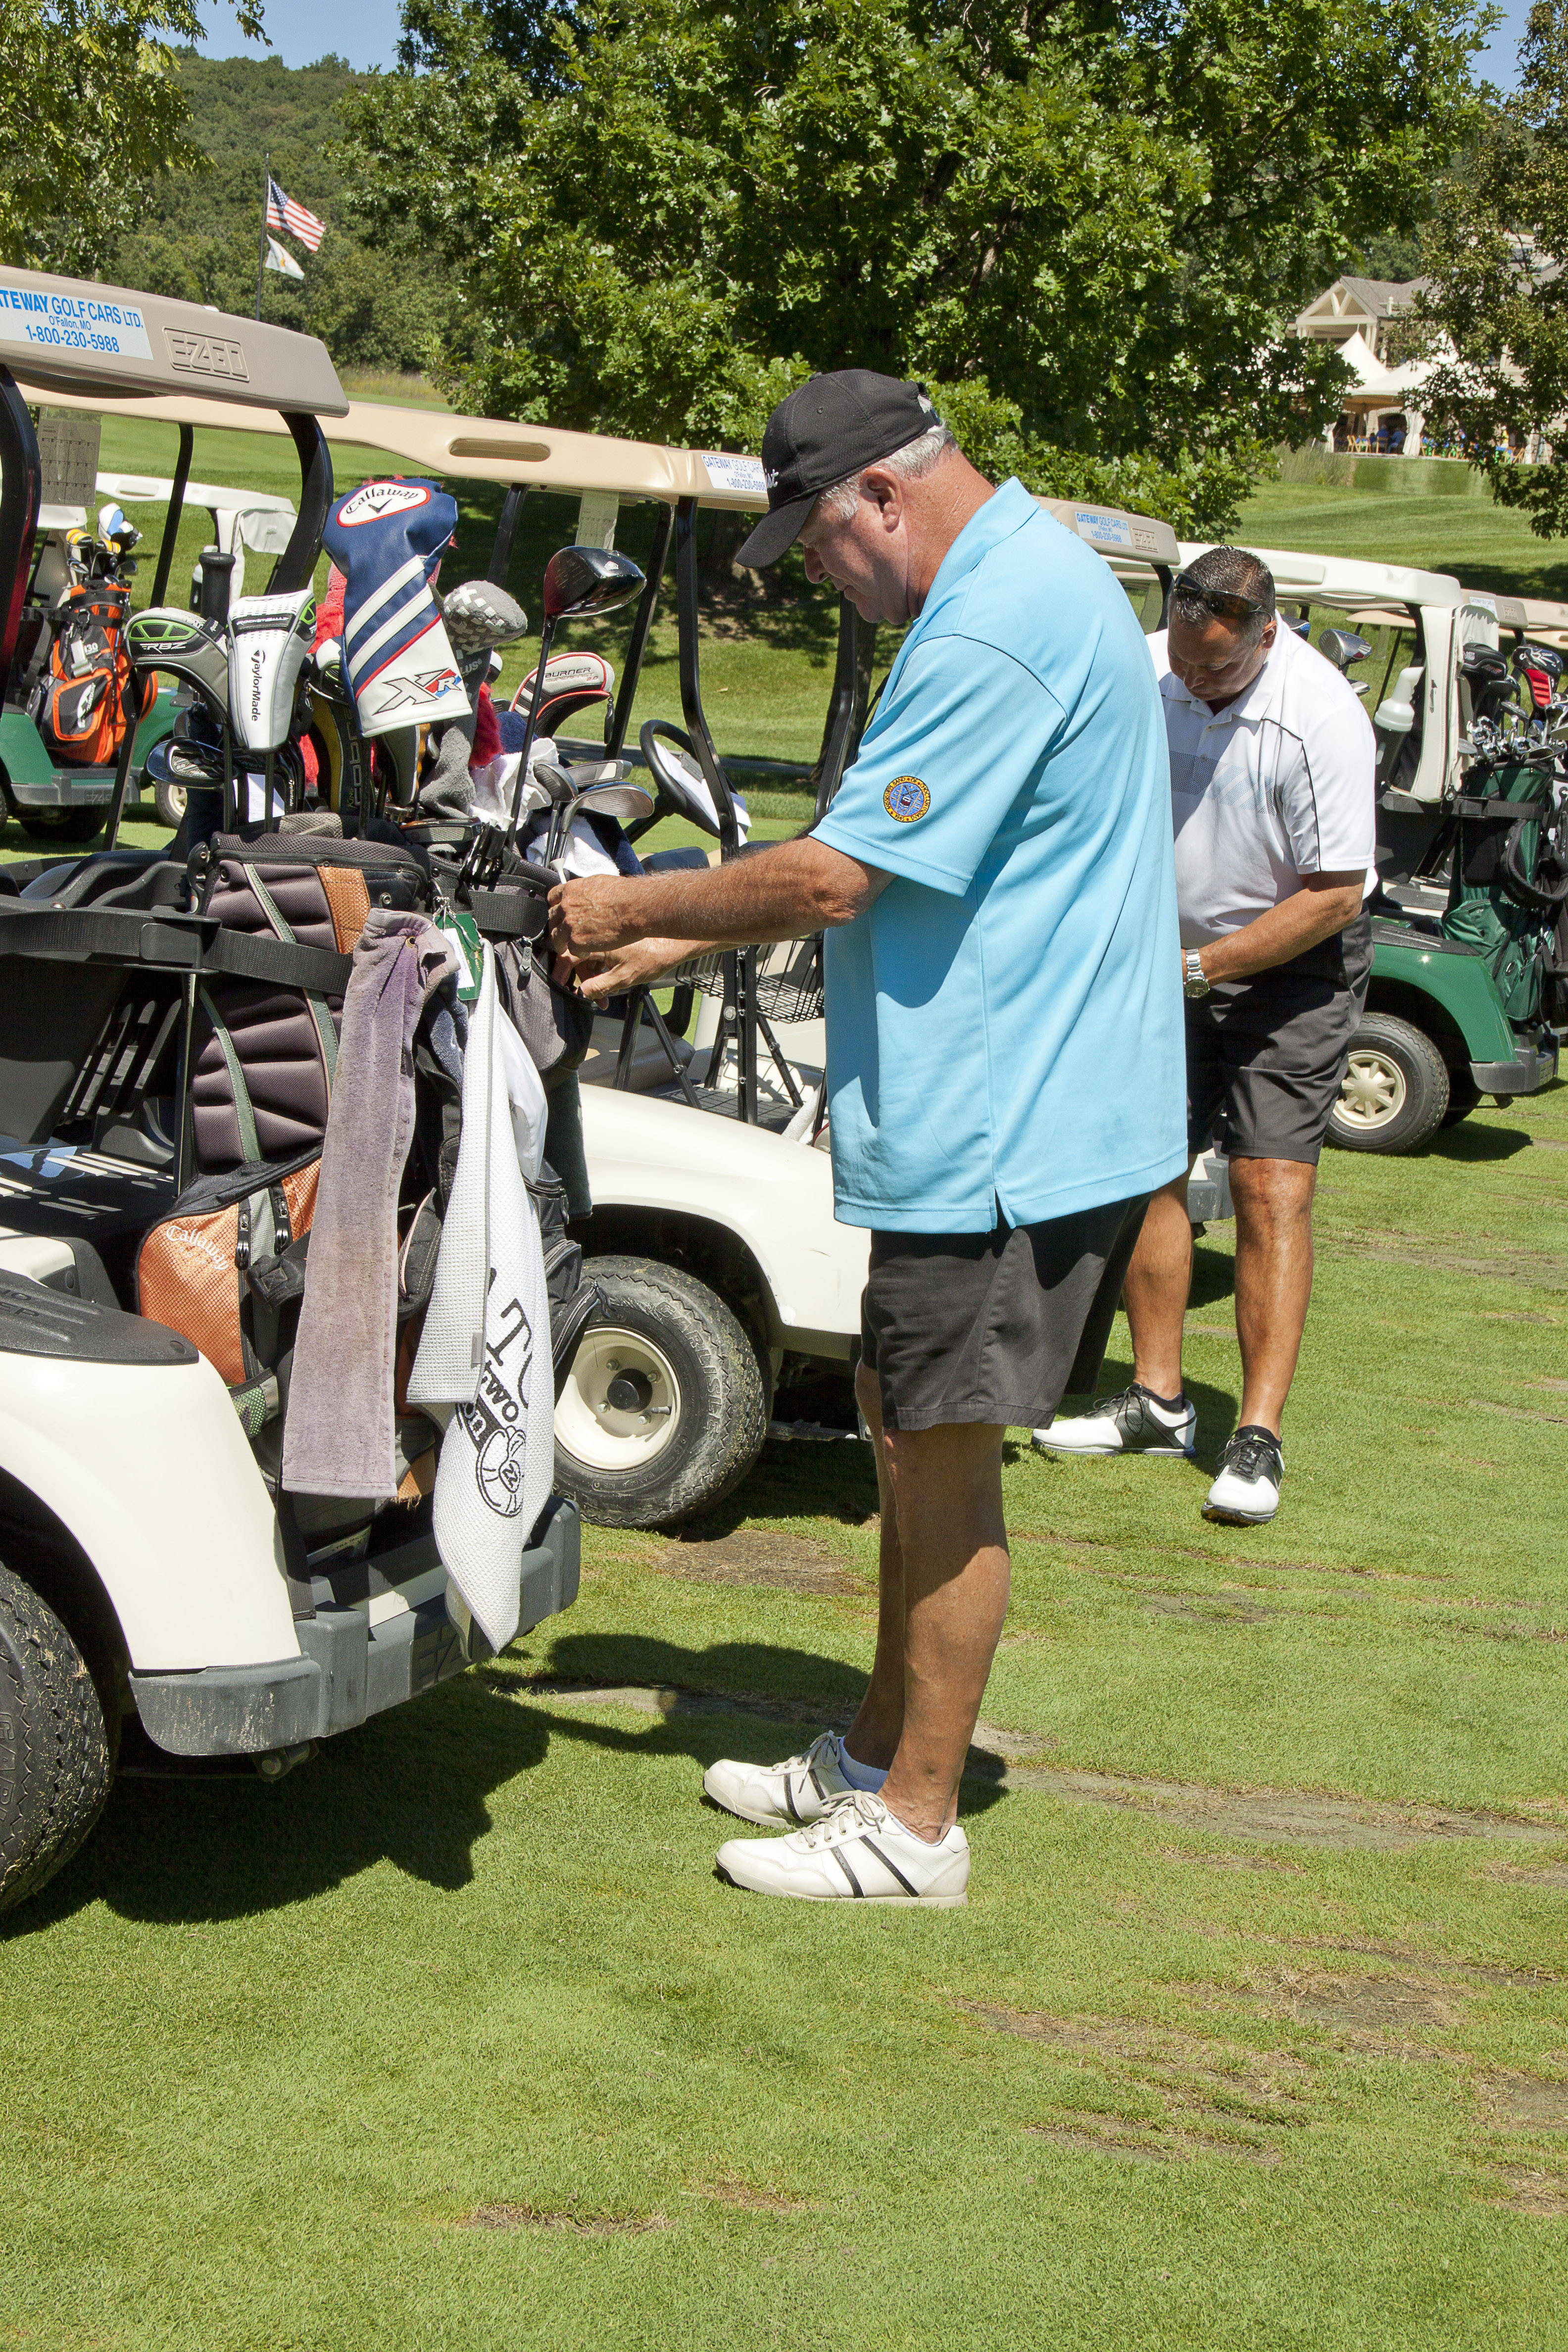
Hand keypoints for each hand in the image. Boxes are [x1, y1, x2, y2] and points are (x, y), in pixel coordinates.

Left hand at [549, 876, 642, 957]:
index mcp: (571, 890)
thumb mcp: (598, 883)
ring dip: (561, 942)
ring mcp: (569, 924)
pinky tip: (586, 952)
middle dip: (558, 925)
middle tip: (564, 932)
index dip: (556, 906)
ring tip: (566, 948)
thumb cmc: (623, 894)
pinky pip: (571, 950)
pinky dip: (578, 952)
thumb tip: (585, 894)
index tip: (560, 912)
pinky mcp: (577, 941)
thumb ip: (584, 891)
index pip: (552, 897)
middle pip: (552, 918)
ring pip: (556, 937)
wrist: (633, 907)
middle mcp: (566, 907)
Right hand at [561, 937, 704, 1002]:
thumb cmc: (653, 955)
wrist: (674, 943)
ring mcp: (607, 936)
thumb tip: (582, 992)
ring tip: (606, 994)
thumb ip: (600, 986)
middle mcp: (600, 936)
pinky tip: (612, 979)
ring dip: (594, 975)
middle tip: (592, 997)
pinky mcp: (615, 938)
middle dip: (583, 980)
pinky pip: (600, 952)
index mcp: (597, 942)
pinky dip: (602, 966)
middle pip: (578, 957)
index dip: (561, 972)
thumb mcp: (624, 977)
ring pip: (590, 956)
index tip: (560, 984)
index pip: (568, 955)